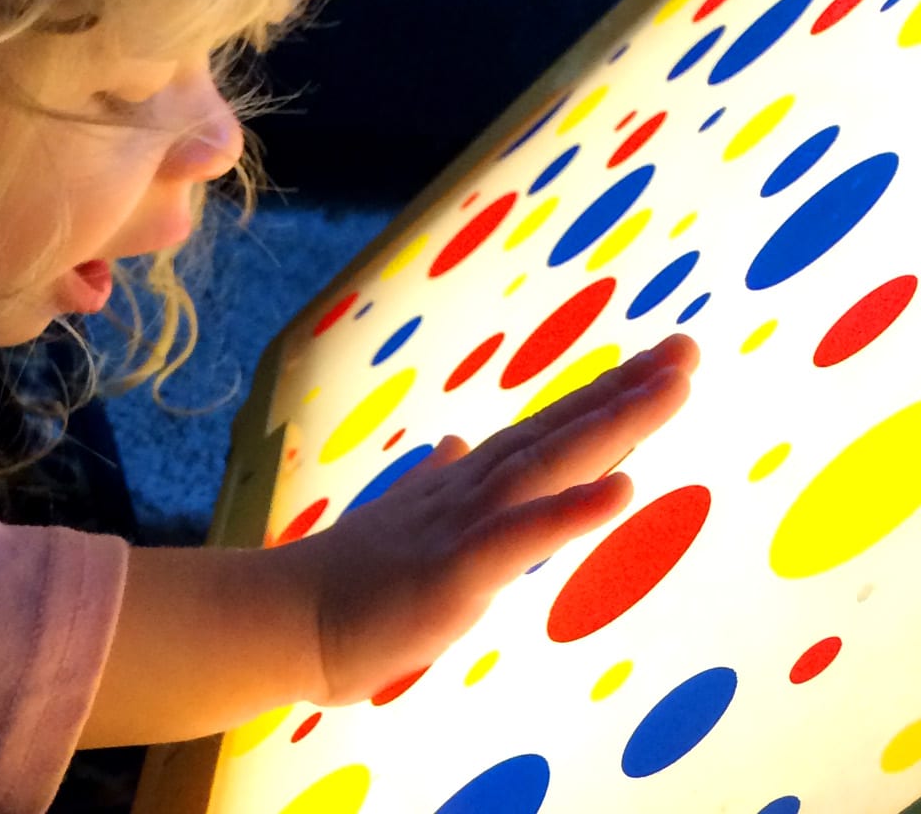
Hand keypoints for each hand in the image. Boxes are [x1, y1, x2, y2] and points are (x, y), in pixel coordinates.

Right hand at [286, 333, 698, 705]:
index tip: (658, 366)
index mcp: (465, 488)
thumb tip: (456, 442)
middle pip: (559, 434)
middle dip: (626, 392)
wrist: (283, 620)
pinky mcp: (455, 571)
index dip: (603, 398)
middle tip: (688, 351)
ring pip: (549, 466)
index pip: (545, 433)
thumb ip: (437, 482)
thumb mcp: (403, 524)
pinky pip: (522, 538)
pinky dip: (572, 510)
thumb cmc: (345, 585)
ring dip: (613, 426)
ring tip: (671, 390)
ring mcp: (463, 526)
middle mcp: (471, 494)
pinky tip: (622, 489)